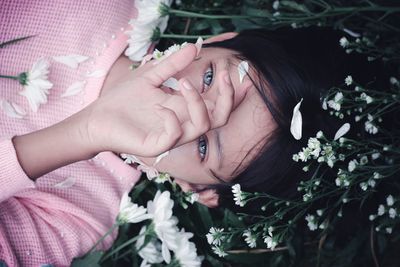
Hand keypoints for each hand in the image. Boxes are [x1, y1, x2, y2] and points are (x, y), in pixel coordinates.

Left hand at [79, 44, 234, 157]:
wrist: (97, 118)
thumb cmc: (124, 99)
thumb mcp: (150, 75)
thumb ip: (172, 64)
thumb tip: (194, 47)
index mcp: (184, 109)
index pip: (216, 106)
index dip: (227, 91)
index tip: (225, 71)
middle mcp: (183, 124)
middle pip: (219, 119)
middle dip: (226, 99)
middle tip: (222, 77)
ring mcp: (171, 137)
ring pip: (202, 127)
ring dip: (197, 103)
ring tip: (181, 83)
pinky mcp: (156, 146)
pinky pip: (174, 135)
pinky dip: (171, 118)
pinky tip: (157, 105)